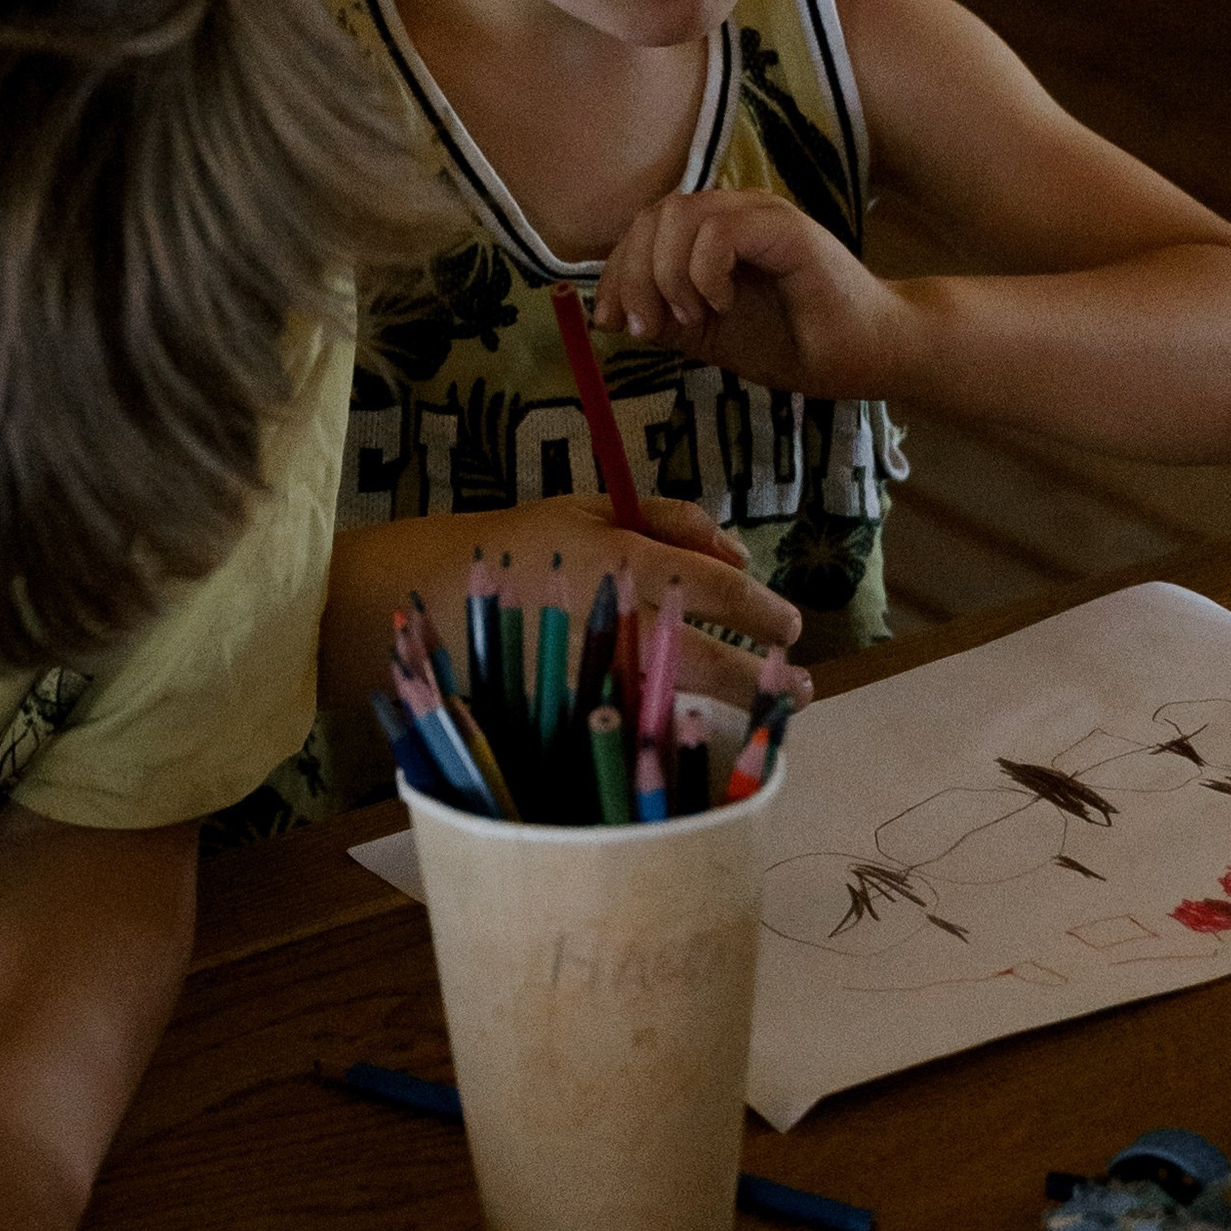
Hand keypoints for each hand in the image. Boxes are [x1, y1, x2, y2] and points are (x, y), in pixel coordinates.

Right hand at [464, 488, 807, 713]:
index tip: (791, 626)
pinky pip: (634, 723)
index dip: (762, 612)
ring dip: (729, 707)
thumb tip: (741, 554)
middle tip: (802, 689)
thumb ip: (674, 519)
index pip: (715, 589)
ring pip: (676, 702)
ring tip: (768, 709)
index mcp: (621, 560)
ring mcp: (585, 673)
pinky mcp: (562, 711)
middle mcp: (610, 619)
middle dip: (763, 678)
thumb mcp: (593, 506)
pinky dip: (672, 724)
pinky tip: (696, 725)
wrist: (428, 593)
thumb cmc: (519, 543)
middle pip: (704, 660)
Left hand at [596, 189, 906, 405]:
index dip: (616, 272)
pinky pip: (720, 232)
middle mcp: (735, 212)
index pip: (644, 229)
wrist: (868, 356)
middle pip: (654, 215)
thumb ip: (667, 319)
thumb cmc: (798, 343)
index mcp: (714, 232)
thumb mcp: (712, 337)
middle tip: (649, 327)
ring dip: (668, 273)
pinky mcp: (788, 229)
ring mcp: (762, 215)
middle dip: (633, 275)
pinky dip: (705, 271)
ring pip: (680, 215)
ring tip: (692, 316)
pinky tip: (723, 303)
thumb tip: (612, 314)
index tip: (609, 322)